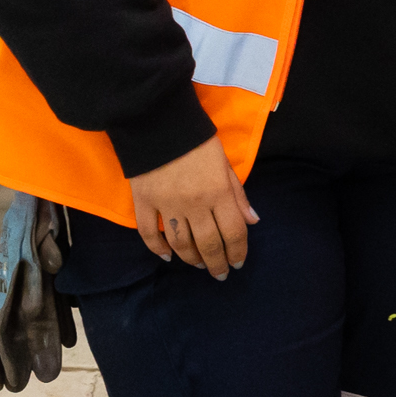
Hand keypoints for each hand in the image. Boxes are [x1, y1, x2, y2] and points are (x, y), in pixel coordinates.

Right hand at [129, 136, 255, 278]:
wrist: (158, 122)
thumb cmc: (198, 142)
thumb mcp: (225, 164)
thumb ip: (238, 194)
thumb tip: (252, 221)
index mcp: (219, 193)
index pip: (234, 232)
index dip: (238, 252)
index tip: (238, 263)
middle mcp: (195, 204)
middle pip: (209, 244)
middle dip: (217, 263)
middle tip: (220, 274)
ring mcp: (167, 205)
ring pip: (180, 243)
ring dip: (191, 259)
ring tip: (199, 265)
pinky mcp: (143, 202)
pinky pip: (149, 233)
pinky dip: (158, 249)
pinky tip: (167, 257)